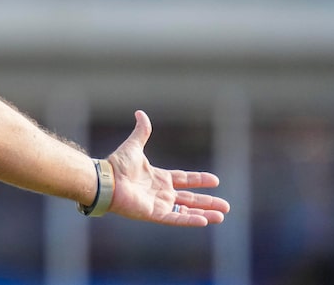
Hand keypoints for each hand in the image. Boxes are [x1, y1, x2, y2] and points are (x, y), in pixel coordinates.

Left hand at [107, 110, 229, 225]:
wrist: (106, 180)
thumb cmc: (117, 165)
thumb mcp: (134, 146)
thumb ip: (141, 131)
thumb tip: (140, 112)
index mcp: (158, 178)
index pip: (184, 179)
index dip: (199, 180)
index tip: (215, 180)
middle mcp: (161, 192)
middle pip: (189, 198)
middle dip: (208, 202)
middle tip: (226, 206)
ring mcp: (158, 204)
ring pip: (186, 210)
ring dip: (204, 213)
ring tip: (221, 216)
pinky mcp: (154, 214)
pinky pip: (175, 218)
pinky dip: (190, 219)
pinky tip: (205, 221)